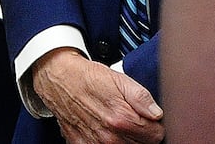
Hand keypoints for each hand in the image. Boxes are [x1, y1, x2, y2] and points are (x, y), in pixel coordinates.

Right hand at [31, 48, 164, 143]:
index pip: (156, 135)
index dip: (156, 125)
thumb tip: (157, 113)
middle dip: (142, 133)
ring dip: (126, 139)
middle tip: (133, 117)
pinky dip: (107, 142)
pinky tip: (104, 129)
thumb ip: (141, 97)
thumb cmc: (87, 77)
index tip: (150, 118)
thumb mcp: (119, 79)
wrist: (57, 77)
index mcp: (122, 119)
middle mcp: (110, 137)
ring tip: (118, 122)